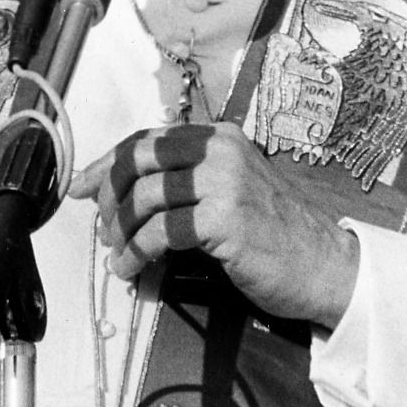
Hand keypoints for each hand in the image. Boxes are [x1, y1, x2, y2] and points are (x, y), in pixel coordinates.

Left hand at [70, 122, 359, 327]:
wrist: (326, 265)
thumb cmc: (275, 235)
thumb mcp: (230, 191)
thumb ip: (186, 183)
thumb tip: (121, 196)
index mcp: (218, 137)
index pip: (147, 139)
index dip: (108, 162)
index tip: (81, 186)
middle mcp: (220, 150)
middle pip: (138, 160)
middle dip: (107, 194)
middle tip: (100, 227)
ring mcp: (224, 180)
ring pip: (145, 197)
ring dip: (121, 231)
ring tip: (117, 255)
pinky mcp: (224, 217)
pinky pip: (161, 231)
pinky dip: (137, 252)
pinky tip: (132, 269)